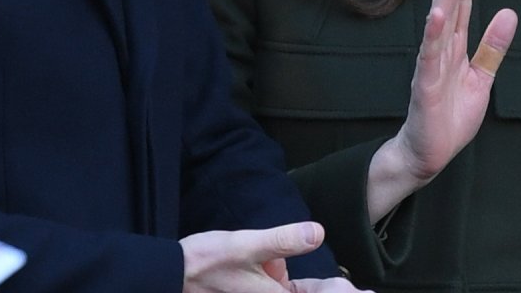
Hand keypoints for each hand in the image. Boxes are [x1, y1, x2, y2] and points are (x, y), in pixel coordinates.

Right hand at [180, 221, 370, 292]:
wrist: (172, 275)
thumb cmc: (207, 261)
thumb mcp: (246, 244)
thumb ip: (282, 240)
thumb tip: (318, 233)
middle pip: (302, 291)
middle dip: (315, 283)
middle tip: (347, 281)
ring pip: (286, 288)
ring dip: (290, 274)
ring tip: (282, 268)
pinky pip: (274, 286)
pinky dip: (276, 274)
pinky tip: (270, 263)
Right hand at [367, 0, 516, 221]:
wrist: (429, 153)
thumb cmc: (451, 115)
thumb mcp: (482, 78)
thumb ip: (493, 46)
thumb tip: (510, 12)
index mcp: (455, 45)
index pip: (464, 2)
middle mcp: (441, 47)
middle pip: (451, 3)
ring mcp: (431, 63)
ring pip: (440, 20)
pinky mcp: (426, 84)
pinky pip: (429, 55)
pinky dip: (432, 33)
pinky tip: (437, 13)